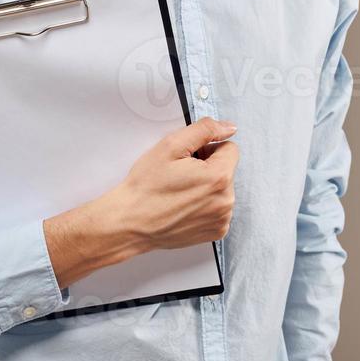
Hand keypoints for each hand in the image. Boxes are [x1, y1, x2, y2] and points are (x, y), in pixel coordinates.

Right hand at [43, 117, 238, 288]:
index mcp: (219, 177)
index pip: (229, 148)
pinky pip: (218, 207)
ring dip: (206, 186)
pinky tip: (183, 206)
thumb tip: (229, 127)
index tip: (188, 159)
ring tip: (179, 192)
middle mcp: (226, 201)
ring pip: (222, 189)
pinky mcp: (216, 232)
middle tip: (180, 176)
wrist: (130, 223)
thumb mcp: (171, 145)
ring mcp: (222, 219)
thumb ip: (205, 130)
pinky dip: (204, 204)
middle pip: (226, 169)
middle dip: (207, 167)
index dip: (207, 149)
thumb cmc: (146, 186)